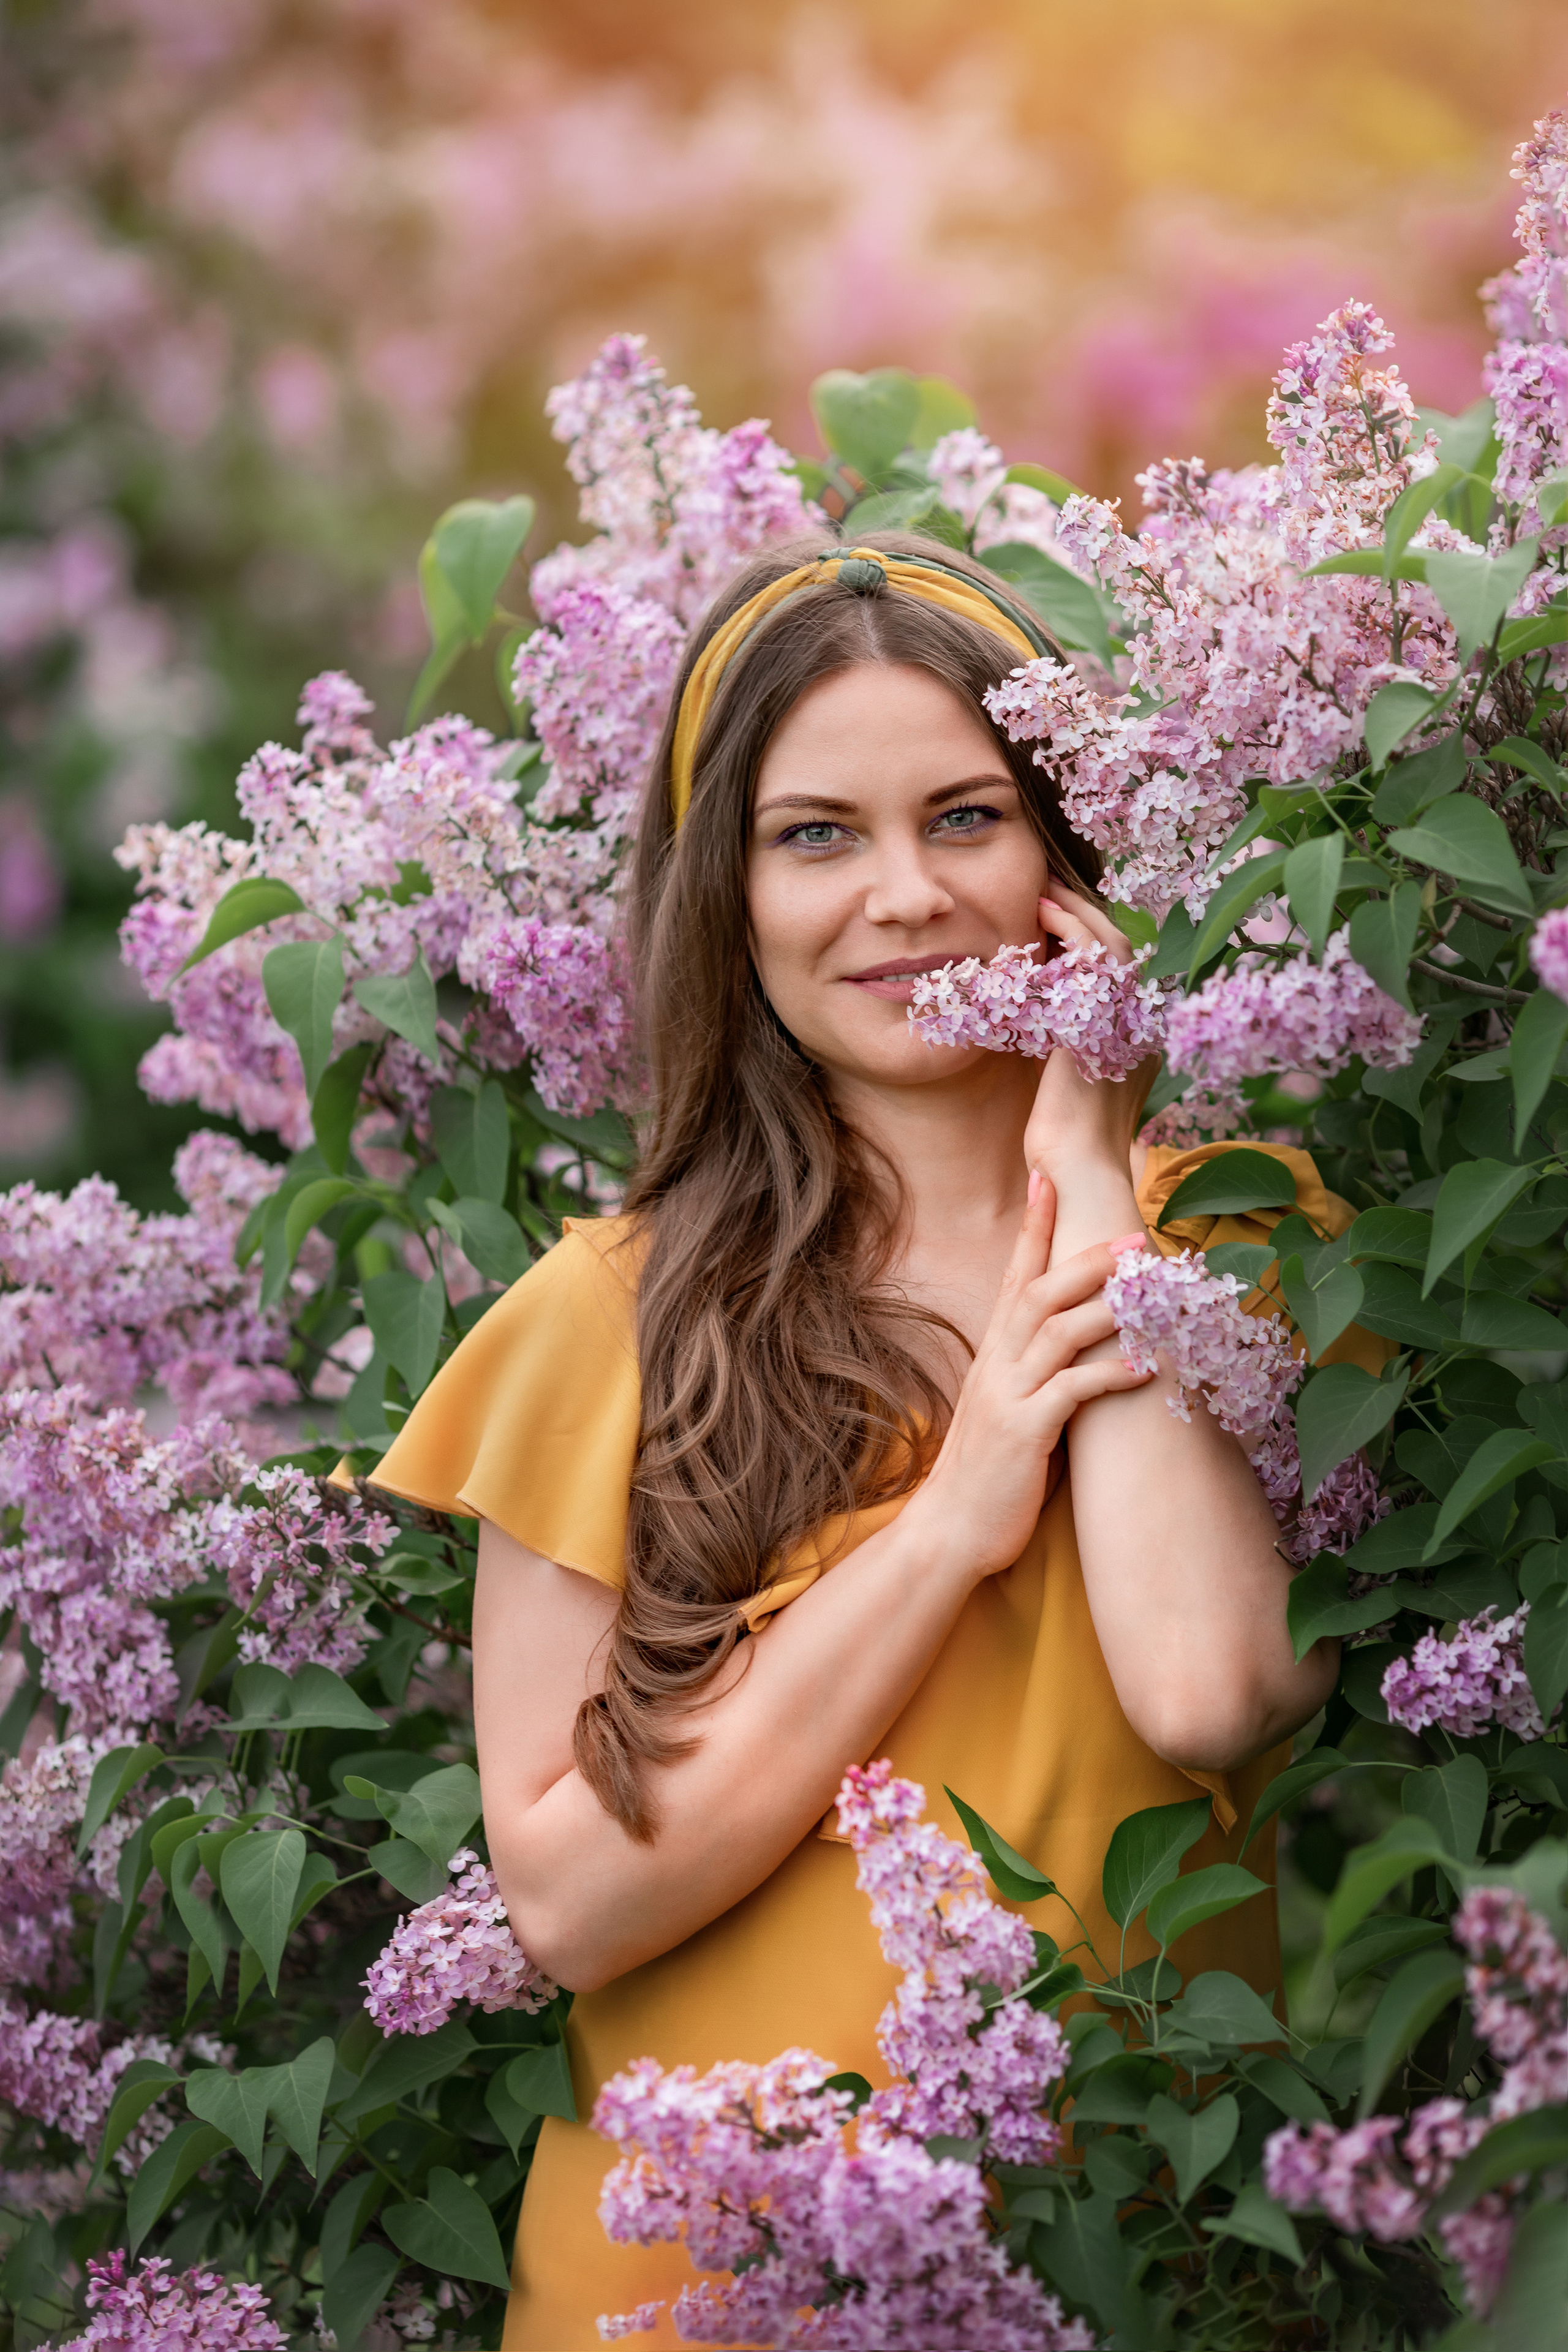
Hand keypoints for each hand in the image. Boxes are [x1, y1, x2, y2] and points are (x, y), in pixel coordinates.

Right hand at [904, 1170, 1151, 1580]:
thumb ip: (1039, 1371)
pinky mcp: (1023, 1435)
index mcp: (993, 1354)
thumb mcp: (1010, 1406)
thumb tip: (1084, 1347)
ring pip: (1055, 1333)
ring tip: (1151, 1290)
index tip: (1048, 1179)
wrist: (950, 1530)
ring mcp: (1007, 1398)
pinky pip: (1070, 1393)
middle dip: (1085, 1260)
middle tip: (1134, 1237)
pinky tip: (1145, 1366)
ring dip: (1106, 1307)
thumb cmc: (990, 1471)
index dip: (1031, 1228)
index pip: (1012, 1276)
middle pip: (1038, 1292)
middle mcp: (997, 1366)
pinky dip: (1109, 1374)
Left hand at [1023, 879, 1159, 1181]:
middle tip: (1048, 885)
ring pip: (1111, 946)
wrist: (1080, 1173)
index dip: (1094, 933)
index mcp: (1140, 1036)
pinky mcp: (1101, 1024)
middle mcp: (1142, 1023)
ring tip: (1041, 892)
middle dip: (1085, 912)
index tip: (1061, 909)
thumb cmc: (1069, 1141)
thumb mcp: (1077, 1082)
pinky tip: (1040, 918)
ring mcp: (1127, 1022)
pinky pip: (1091, 963)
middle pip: (1122, 948)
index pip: (1123, 967)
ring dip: (1074, 913)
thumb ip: (1076, 1047)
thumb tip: (1051, 1019)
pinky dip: (1066, 933)